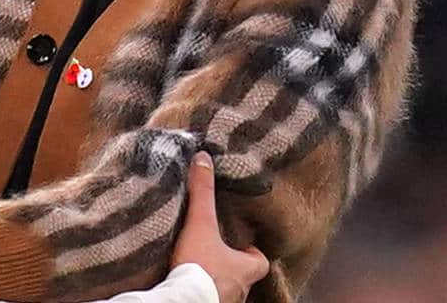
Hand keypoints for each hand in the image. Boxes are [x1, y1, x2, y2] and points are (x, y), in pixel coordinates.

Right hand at [171, 153, 268, 302]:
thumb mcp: (200, 224)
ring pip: (228, 289)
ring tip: (199, 268)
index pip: (260, 261)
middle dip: (230, 265)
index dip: (251, 251)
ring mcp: (227, 302)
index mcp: (246, 269)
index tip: (239, 243)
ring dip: (217, 280)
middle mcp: (241, 289)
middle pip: (243, 275)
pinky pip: (212, 298)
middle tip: (213, 252)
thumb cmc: (200, 266)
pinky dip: (205, 292)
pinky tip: (190, 284)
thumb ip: (202, 193)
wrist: (186, 301)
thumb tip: (203, 157)